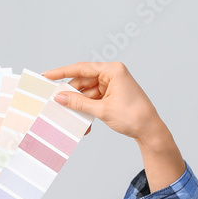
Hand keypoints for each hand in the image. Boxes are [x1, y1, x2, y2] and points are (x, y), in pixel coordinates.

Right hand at [42, 61, 166, 143]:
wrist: (150, 130)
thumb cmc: (133, 116)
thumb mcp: (102, 110)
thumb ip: (79, 103)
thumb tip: (60, 97)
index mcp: (113, 70)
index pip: (82, 68)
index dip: (62, 72)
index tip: (47, 75)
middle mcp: (112, 74)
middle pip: (83, 81)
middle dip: (71, 94)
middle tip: (56, 103)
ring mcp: (113, 85)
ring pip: (88, 92)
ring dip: (80, 105)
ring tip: (72, 117)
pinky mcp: (113, 95)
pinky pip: (94, 99)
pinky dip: (88, 109)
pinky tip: (84, 122)